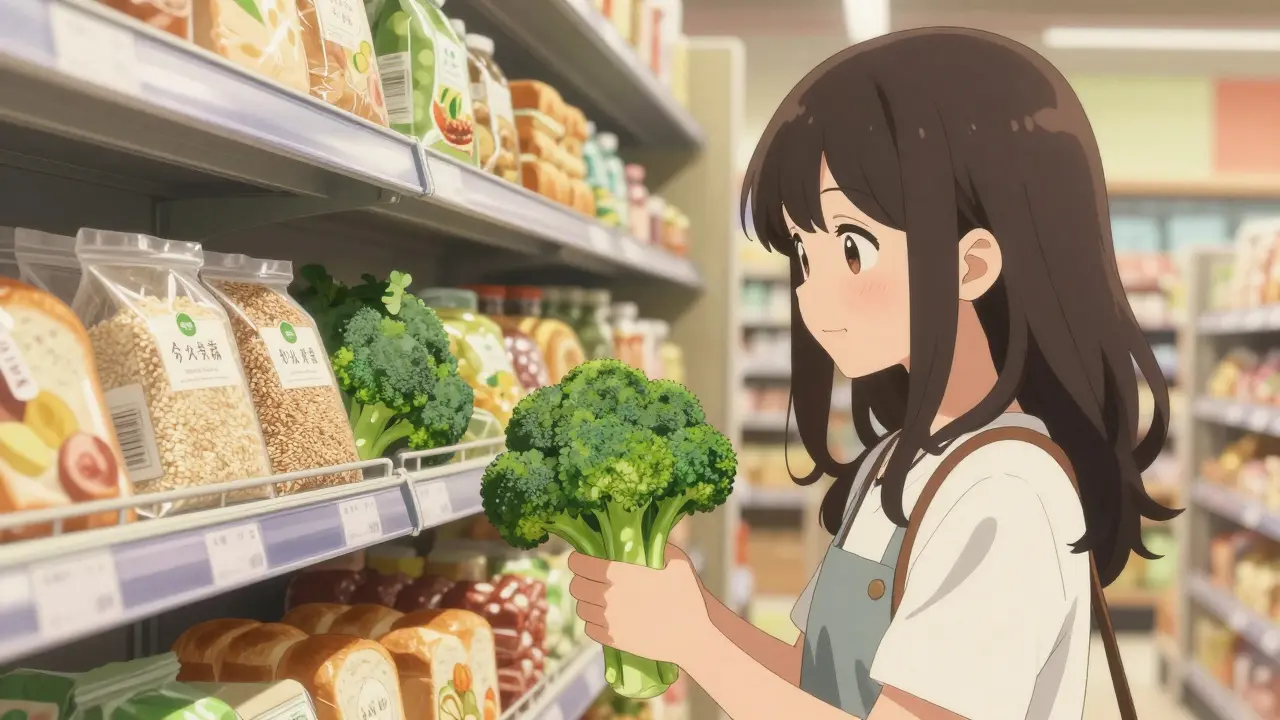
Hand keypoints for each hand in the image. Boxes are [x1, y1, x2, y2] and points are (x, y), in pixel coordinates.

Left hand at [568, 545, 711, 665]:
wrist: (694, 637)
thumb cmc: (688, 597)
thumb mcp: (678, 562)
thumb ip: (658, 546)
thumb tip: (646, 538)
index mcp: (620, 573)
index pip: (579, 564)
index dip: (576, 559)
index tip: (581, 558)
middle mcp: (608, 596)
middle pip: (576, 586)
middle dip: (579, 578)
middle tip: (589, 577)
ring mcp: (609, 621)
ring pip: (581, 608)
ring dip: (586, 600)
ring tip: (597, 597)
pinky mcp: (613, 640)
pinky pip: (589, 628)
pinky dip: (593, 621)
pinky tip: (604, 617)